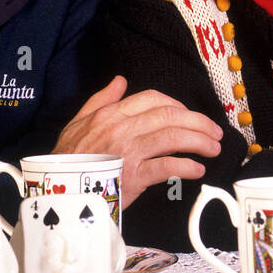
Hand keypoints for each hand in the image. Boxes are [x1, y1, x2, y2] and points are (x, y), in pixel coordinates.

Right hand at [54, 76, 222, 209]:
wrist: (58, 193)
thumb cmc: (68, 161)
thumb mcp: (77, 123)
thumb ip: (101, 100)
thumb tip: (120, 80)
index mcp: (111, 114)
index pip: (154, 99)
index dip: (178, 105)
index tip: (190, 115)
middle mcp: (122, 128)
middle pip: (171, 116)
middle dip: (198, 122)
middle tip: (214, 132)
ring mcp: (129, 151)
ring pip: (174, 137)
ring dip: (199, 142)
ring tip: (213, 149)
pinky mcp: (134, 176)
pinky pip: (168, 166)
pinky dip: (187, 167)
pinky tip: (197, 170)